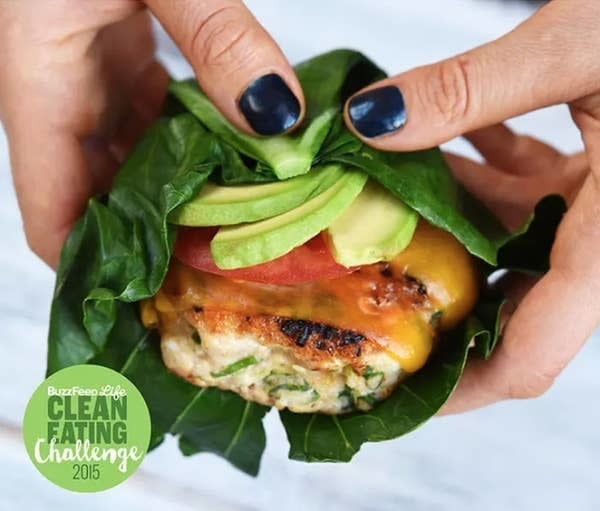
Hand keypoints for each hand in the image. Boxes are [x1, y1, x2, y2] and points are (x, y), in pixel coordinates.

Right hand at [0, 0, 302, 267]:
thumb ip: (217, 36)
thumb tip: (277, 117)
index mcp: (40, 88)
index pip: (50, 216)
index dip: (97, 269)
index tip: (159, 303)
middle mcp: (58, 97)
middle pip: (99, 201)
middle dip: (154, 240)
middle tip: (221, 270)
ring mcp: (89, 80)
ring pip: (129, 166)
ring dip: (179, 196)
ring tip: (237, 226)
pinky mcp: (119, 61)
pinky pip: (149, 127)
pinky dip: (188, 151)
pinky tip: (233, 161)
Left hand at [343, 0, 599, 411]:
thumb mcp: (583, 47)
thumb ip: (472, 88)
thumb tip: (371, 121)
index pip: (533, 355)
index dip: (466, 386)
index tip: (406, 390)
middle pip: (513, 301)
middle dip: (442, 294)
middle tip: (372, 284)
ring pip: (513, 239)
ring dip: (449, 220)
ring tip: (386, 202)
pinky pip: (533, 194)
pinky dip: (483, 176)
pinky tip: (441, 143)